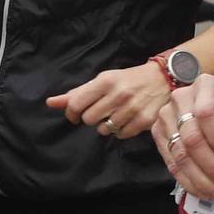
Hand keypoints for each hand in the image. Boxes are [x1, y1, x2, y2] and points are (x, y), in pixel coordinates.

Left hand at [46, 63, 171, 140]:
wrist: (163, 78)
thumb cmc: (128, 79)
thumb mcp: (103, 81)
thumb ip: (77, 93)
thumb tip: (50, 103)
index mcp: (106, 81)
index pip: (76, 104)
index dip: (71, 113)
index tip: (75, 114)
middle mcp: (118, 94)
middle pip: (88, 119)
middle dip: (91, 118)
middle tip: (101, 111)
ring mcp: (132, 109)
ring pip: (104, 129)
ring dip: (106, 125)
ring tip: (115, 115)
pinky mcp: (143, 121)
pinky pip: (120, 135)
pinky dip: (120, 130)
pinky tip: (127, 120)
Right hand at [152, 72, 213, 198]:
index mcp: (206, 85)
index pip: (207, 111)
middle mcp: (181, 98)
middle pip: (191, 138)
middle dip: (211, 166)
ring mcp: (166, 116)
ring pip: (179, 154)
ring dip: (200, 179)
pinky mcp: (159, 133)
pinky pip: (170, 162)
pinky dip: (187, 181)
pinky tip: (204, 190)